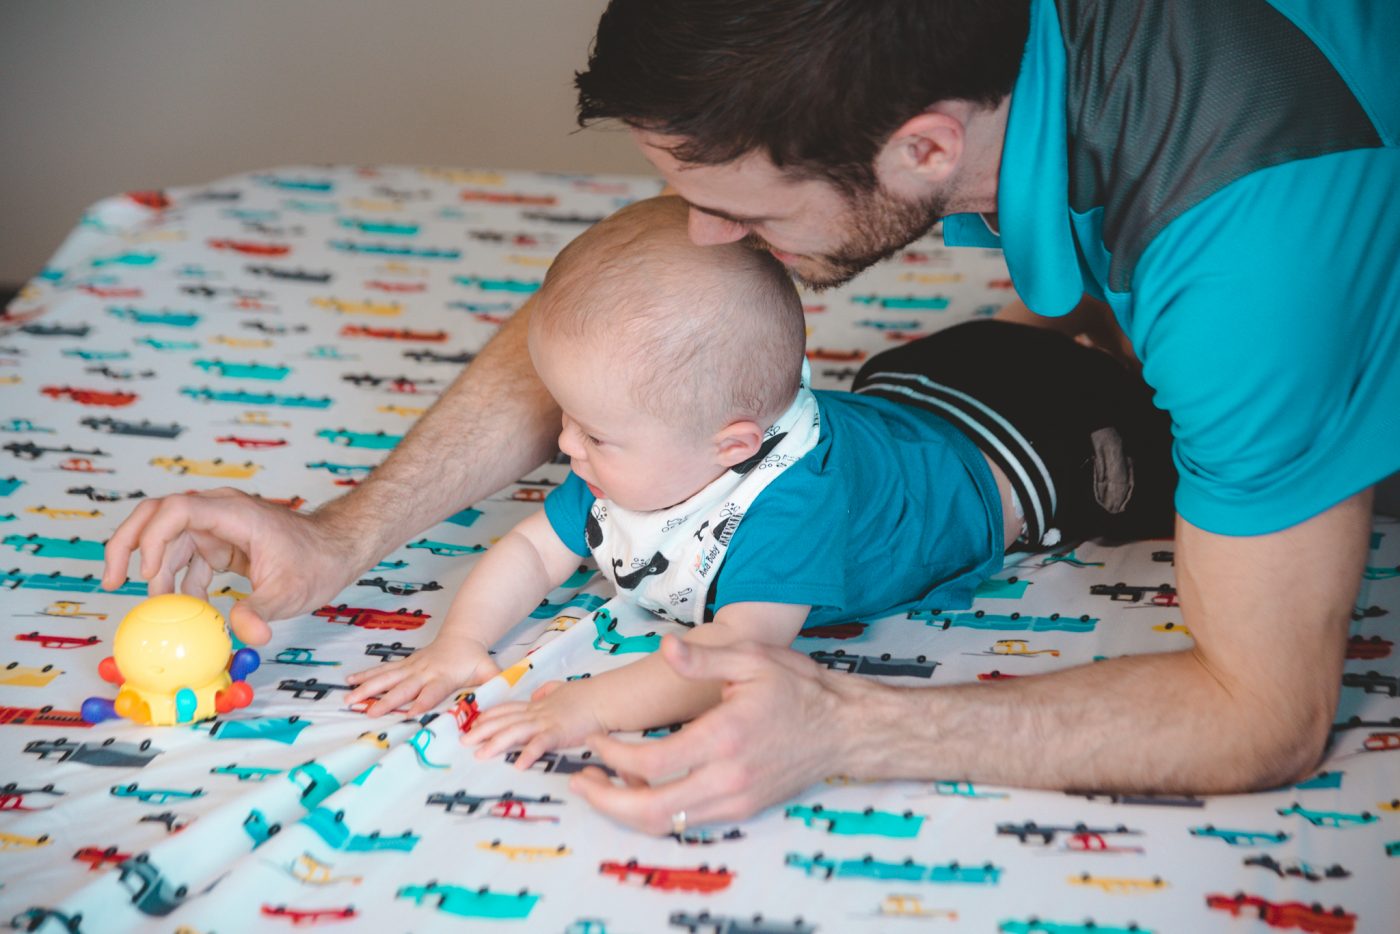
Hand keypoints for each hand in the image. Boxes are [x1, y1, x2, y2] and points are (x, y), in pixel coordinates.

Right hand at [101, 487, 366, 644]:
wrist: (338, 550)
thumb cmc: (318, 562)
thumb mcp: (290, 592)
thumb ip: (261, 612)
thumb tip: (243, 636)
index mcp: (233, 513)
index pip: (176, 509)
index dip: (153, 538)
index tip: (149, 575)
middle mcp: (220, 513)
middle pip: (157, 514)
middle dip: (128, 543)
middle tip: (111, 579)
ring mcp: (219, 526)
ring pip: (168, 538)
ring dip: (154, 571)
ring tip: (151, 606)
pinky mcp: (222, 544)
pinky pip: (187, 558)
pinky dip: (178, 581)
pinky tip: (181, 608)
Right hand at [345, 635, 500, 717]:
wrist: (462, 635)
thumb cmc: (475, 659)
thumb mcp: (489, 671)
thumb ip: (495, 684)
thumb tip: (502, 699)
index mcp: (443, 676)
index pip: (431, 692)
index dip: (420, 702)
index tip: (407, 715)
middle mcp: (424, 671)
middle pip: (403, 687)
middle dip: (386, 700)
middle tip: (369, 712)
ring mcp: (412, 666)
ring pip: (387, 677)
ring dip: (367, 688)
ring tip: (348, 699)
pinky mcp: (404, 664)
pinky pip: (383, 670)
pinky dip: (365, 675)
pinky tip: (348, 681)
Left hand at [464, 680, 606, 768]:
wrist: (603, 698)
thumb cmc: (587, 696)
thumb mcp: (563, 689)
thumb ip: (549, 691)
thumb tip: (538, 694)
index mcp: (537, 705)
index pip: (508, 709)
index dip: (489, 716)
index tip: (472, 723)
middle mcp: (537, 713)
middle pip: (505, 721)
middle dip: (482, 731)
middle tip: (463, 742)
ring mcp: (546, 723)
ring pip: (515, 731)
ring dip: (496, 743)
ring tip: (480, 755)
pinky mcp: (559, 733)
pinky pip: (541, 744)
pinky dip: (528, 754)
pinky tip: (518, 765)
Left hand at [568, 635, 861, 833]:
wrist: (845, 729)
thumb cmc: (799, 689)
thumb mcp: (751, 659)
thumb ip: (703, 659)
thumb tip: (666, 647)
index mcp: (725, 738)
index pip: (651, 763)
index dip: (613, 754)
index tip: (596, 739)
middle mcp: (728, 778)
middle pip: (650, 809)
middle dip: (606, 800)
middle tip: (580, 781)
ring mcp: (736, 799)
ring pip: (667, 823)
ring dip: (627, 810)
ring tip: (601, 786)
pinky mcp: (742, 808)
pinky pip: (688, 821)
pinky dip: (657, 811)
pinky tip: (642, 787)